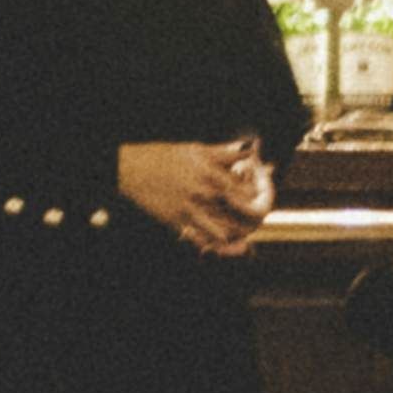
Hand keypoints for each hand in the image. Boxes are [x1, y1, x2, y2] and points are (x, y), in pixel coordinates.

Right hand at [116, 138, 266, 256]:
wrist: (133, 170)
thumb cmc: (164, 156)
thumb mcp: (195, 150)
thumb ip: (223, 152)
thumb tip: (247, 149)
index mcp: (209, 172)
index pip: (242, 188)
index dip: (254, 196)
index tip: (259, 199)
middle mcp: (202, 191)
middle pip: (235, 210)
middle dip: (249, 217)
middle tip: (258, 221)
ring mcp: (189, 208)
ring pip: (220, 228)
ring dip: (233, 233)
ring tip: (243, 237)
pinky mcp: (177, 220)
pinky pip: (198, 236)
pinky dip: (211, 242)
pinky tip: (219, 243)